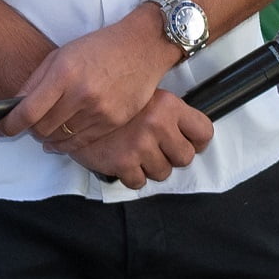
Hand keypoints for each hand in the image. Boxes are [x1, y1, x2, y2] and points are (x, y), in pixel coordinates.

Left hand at [0, 13, 177, 147]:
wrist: (144, 46)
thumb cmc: (101, 47)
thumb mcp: (62, 54)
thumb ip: (36, 81)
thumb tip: (15, 107)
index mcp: (64, 74)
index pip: (27, 112)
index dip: (9, 125)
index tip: (1, 128)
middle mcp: (81, 94)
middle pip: (41, 129)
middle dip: (29, 130)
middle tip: (28, 125)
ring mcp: (99, 111)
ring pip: (60, 139)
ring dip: (48, 138)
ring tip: (47, 129)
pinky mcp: (113, 122)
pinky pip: (81, 142)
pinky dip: (66, 143)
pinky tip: (62, 138)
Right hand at [62, 91, 214, 189]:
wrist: (75, 109)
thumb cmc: (113, 102)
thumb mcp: (146, 96)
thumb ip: (169, 113)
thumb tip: (190, 133)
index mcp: (169, 106)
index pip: (204, 131)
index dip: (198, 141)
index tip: (191, 143)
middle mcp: (158, 125)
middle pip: (185, 157)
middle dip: (174, 156)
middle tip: (161, 150)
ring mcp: (140, 146)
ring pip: (163, 173)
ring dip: (153, 167)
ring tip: (140, 154)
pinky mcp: (122, 163)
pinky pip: (139, 182)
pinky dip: (134, 176)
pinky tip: (126, 162)